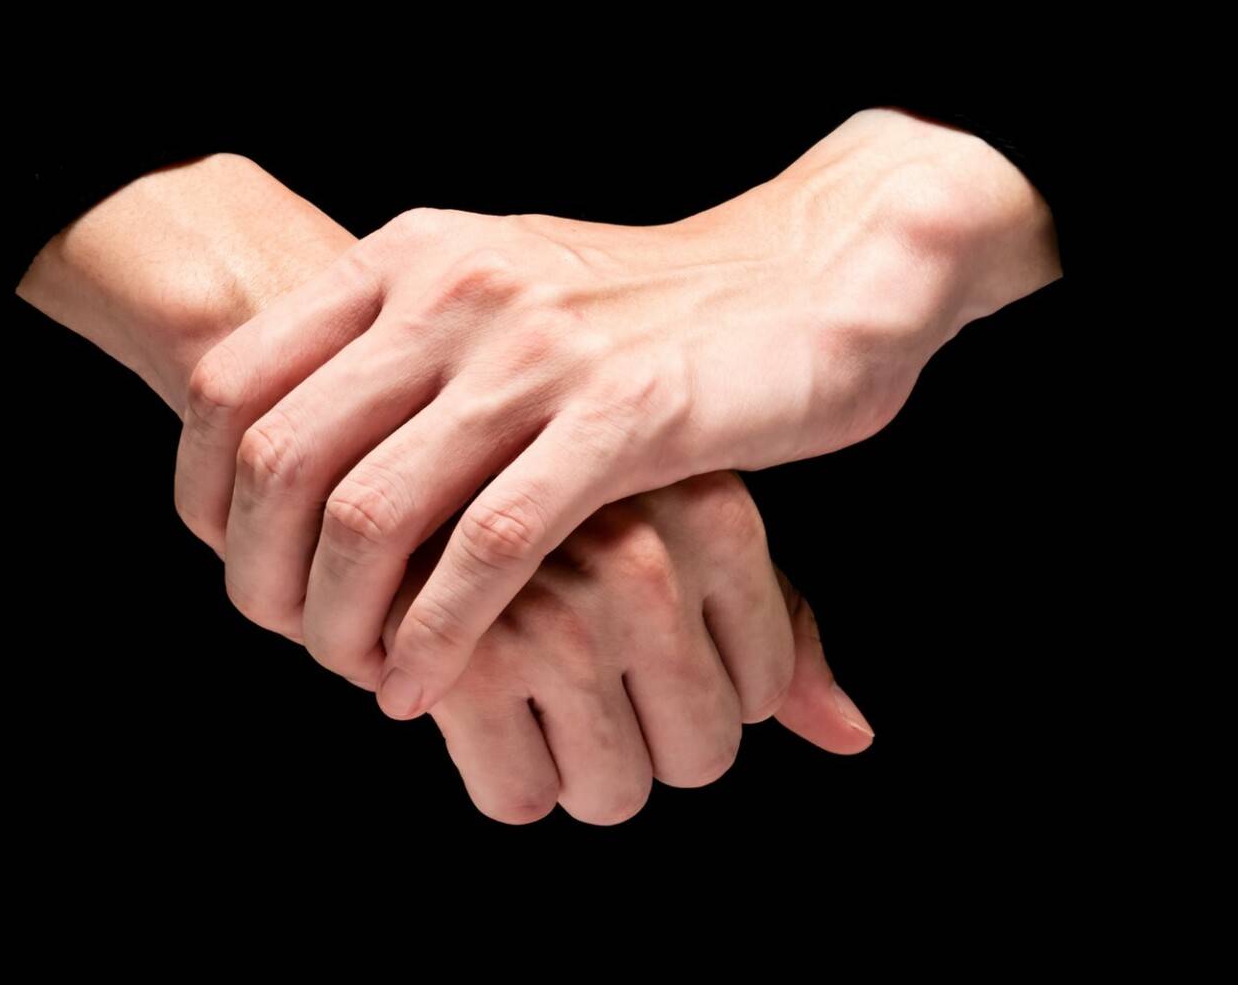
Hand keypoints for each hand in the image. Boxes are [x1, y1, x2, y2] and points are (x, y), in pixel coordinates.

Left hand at [15, 152, 874, 823]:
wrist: (818, 269)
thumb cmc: (652, 305)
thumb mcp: (504, 289)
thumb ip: (406, 347)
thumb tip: (293, 444)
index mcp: (411, 256)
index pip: (233, 376)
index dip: (203, 490)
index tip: (229, 559)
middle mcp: (454, 290)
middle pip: (281, 456)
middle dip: (260, 573)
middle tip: (288, 639)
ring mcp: (537, 352)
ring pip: (372, 512)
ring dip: (338, 621)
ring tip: (353, 673)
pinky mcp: (623, 419)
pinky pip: (491, 550)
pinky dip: (436, 636)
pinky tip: (422, 687)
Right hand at [387, 469, 872, 824]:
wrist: (384, 438)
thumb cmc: (559, 497)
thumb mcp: (686, 522)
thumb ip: (779, 623)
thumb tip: (853, 736)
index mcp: (717, 517)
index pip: (763, 697)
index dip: (701, 689)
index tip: (637, 640)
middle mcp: (645, 563)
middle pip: (700, 759)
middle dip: (645, 741)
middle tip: (583, 677)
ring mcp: (556, 614)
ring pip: (614, 792)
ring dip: (573, 765)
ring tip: (531, 684)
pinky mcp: (465, 661)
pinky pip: (521, 800)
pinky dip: (501, 773)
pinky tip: (475, 697)